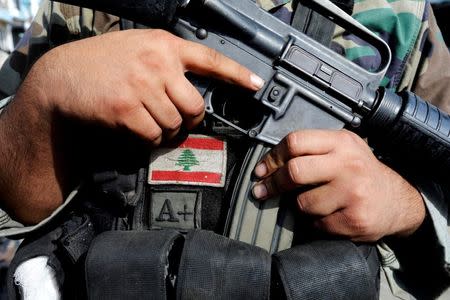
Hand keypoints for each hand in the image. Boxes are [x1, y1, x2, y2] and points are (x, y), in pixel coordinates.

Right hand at [0, 29, 263, 223]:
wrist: (62, 76)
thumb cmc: (102, 63)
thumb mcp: (138, 48)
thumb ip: (166, 62)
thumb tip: (191, 90)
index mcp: (163, 45)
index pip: (209, 58)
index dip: (236, 74)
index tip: (256, 84)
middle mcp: (157, 63)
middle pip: (195, 106)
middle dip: (190, 121)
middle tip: (179, 122)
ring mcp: (141, 85)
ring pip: (174, 124)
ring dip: (165, 131)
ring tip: (148, 121)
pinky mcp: (126, 108)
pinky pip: (153, 135)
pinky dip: (148, 139)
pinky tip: (135, 129)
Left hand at [252, 129, 425, 241]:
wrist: (398, 201)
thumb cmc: (361, 172)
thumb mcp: (343, 149)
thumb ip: (312, 149)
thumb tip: (269, 164)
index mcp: (341, 142)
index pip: (296, 142)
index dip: (272, 157)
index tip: (261, 170)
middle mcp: (349, 165)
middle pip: (294, 171)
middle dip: (273, 184)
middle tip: (261, 191)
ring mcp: (353, 193)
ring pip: (303, 203)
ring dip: (300, 205)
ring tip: (316, 202)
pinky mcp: (355, 219)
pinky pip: (317, 224)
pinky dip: (316, 222)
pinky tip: (330, 214)